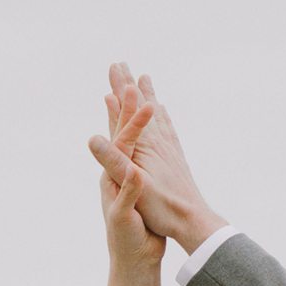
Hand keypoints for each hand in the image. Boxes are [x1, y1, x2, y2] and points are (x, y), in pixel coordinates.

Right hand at [87, 63, 228, 253]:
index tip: (114, 66)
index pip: (127, 110)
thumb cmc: (161, 207)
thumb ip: (112, 160)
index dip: (119, 88)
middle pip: (141, 106)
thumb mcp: (130, 183)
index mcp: (144, 145)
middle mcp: (158, 142)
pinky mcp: (176, 159)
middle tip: (123, 65)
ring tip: (145, 81)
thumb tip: (91, 139)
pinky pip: (168, 131)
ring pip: (156, 115)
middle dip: (130, 85)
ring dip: (148, 96)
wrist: (193, 221)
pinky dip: (162, 118)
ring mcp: (169, 149)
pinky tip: (163, 116)